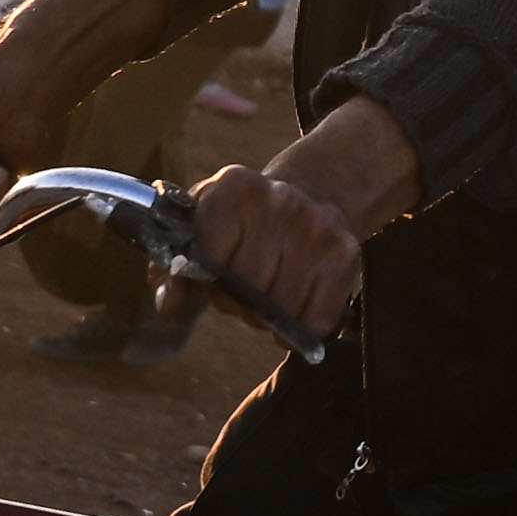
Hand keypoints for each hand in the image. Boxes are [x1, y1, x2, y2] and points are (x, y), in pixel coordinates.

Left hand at [167, 99, 422, 343]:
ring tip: (267, 294)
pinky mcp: (346, 253)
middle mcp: (279, 200)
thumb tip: (170, 304)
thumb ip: (171, 268)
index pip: (209, 259)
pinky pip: (316, 320)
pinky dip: (300, 328)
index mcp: (233, 187)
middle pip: (248, 288)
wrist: (309, 192)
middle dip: (238, 302)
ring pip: (282, 309)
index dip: (207, 281)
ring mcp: (317, 226)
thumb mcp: (198, 230)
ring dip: (268, 316)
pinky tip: (294, 306)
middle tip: (241, 291)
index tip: (212, 278)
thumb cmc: (242, 223)